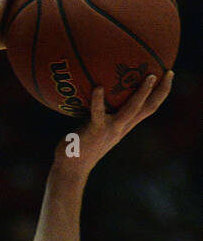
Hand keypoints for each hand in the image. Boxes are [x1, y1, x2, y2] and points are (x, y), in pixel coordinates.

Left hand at [54, 71, 173, 173]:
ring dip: (142, 93)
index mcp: (124, 126)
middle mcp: (122, 127)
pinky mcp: (95, 130)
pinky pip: (98, 113)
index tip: (169, 75)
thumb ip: (102, 111)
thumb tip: (97, 88)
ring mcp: (110, 129)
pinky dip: (98, 100)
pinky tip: (98, 87)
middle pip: (148, 108)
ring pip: (132, 110)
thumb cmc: (81, 144)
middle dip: (161, 90)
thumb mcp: (97, 127)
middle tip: (169, 72)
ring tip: (150, 77)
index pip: (148, 108)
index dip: (161, 92)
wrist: (72, 168)